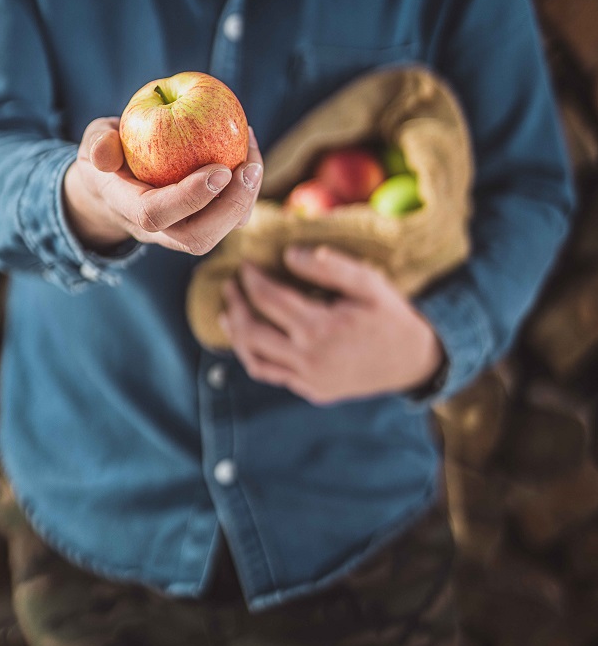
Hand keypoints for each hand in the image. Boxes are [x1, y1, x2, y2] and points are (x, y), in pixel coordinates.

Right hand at [62, 117, 262, 253]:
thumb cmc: (108, 159)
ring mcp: (180, 232)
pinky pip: (229, 218)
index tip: (219, 169)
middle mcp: (156, 231)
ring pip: (219, 233)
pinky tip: (249, 153)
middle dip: (229, 208)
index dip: (189, 197)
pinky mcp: (201, 224)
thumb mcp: (93, 143)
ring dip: (245, 200)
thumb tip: (105, 152)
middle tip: (249, 168)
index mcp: (126, 208)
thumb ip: (98, 143)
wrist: (115, 189)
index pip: (155, 214)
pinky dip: (246, 191)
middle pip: (197, 238)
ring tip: (253, 159)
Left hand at [219, 245, 443, 404]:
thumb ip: (329, 267)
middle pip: (252, 332)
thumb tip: (288, 253)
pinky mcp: (313, 391)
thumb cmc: (391, 316)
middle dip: (236, 306)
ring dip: (238, 336)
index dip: (252, 278)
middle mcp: (309, 359)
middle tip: (230, 286)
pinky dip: (257, 356)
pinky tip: (253, 340)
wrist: (415, 361)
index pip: (269, 298)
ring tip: (230, 315)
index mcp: (321, 328)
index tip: (245, 264)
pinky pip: (273, 375)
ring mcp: (309, 380)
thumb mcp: (369, 283)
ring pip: (255, 360)